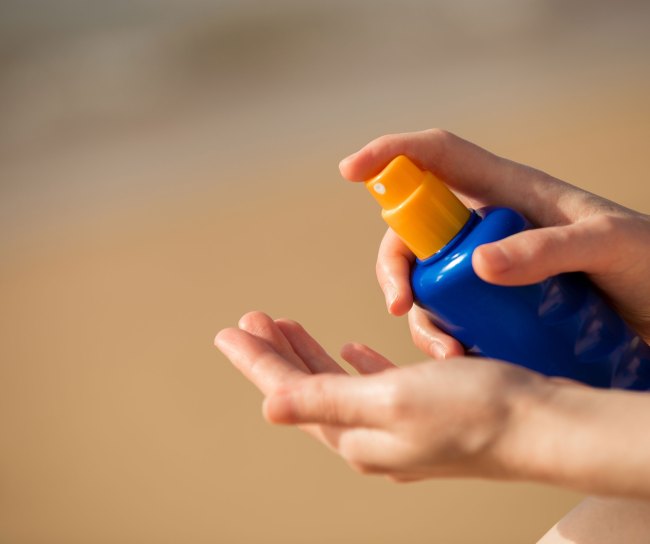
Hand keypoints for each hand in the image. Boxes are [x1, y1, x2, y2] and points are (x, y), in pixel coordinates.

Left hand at [215, 311, 552, 481]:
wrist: (541, 424)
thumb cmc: (472, 410)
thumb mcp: (390, 401)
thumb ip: (326, 401)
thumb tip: (267, 407)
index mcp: (354, 436)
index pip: (287, 392)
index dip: (256, 360)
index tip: (228, 330)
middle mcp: (369, 437)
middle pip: (306, 388)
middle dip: (276, 353)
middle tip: (253, 319)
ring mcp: (395, 426)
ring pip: (336, 383)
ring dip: (310, 353)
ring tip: (289, 326)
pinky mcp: (421, 411)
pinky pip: (373, 384)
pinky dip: (355, 364)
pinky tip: (351, 349)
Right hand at [339, 129, 649, 356]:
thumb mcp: (610, 248)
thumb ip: (550, 249)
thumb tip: (478, 265)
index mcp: (510, 192)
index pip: (437, 156)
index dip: (390, 155)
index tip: (350, 171)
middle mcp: (489, 226)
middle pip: (415, 230)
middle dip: (395, 264)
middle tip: (400, 303)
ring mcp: (489, 267)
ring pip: (426, 280)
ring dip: (421, 314)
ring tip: (449, 351)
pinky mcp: (495, 305)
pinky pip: (450, 316)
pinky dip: (443, 338)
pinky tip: (463, 359)